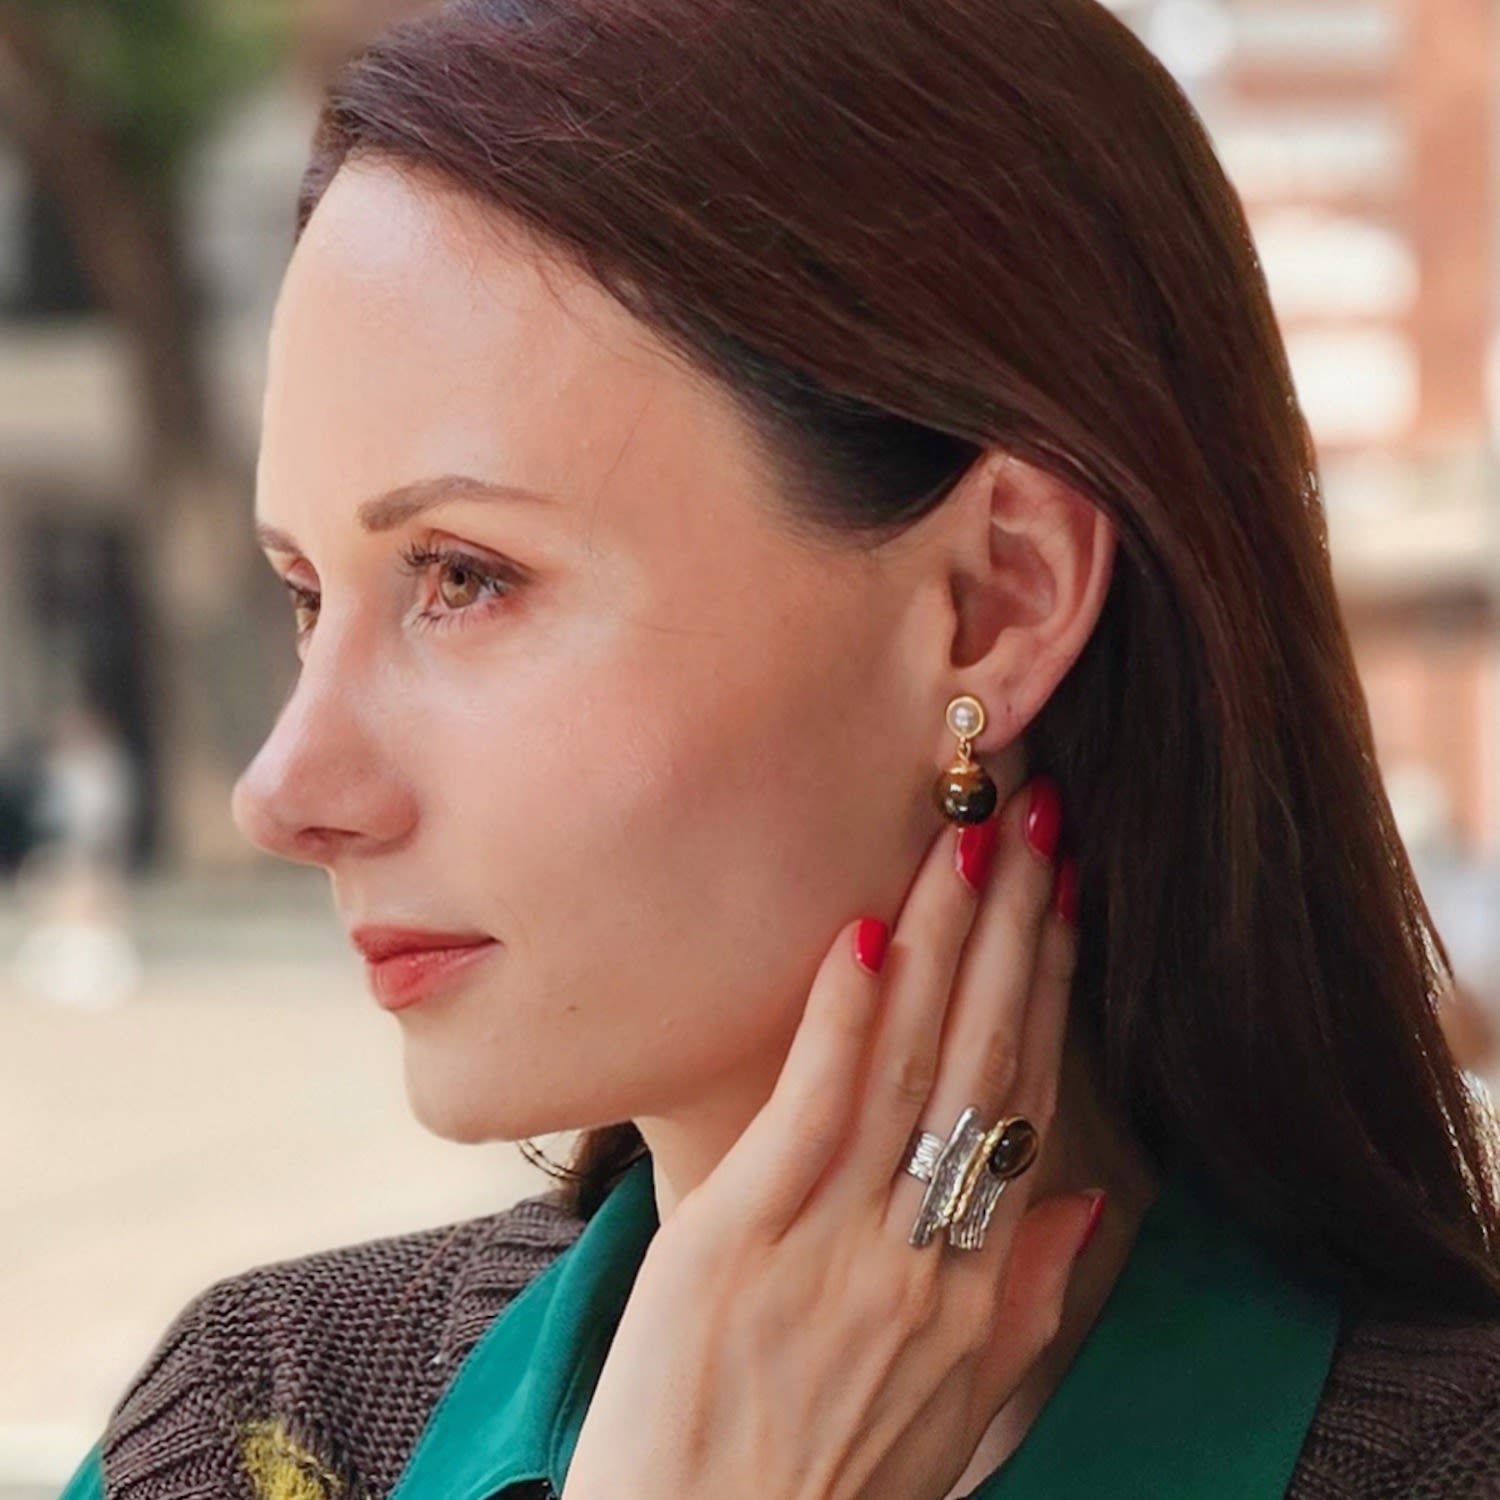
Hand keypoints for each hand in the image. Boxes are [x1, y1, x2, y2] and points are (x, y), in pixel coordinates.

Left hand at [562, 775, 1097, 1499]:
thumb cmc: (824, 1489)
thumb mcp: (958, 1416)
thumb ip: (1026, 1300)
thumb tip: (1080, 1198)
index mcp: (976, 1288)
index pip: (1028, 1101)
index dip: (1052, 988)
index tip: (1071, 897)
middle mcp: (923, 1254)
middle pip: (985, 1059)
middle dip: (1018, 929)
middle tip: (1041, 820)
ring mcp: (831, 1244)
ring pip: (909, 1065)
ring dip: (945, 941)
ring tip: (972, 838)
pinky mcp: (736, 1240)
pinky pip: (806, 1112)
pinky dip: (842, 1021)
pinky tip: (865, 935)